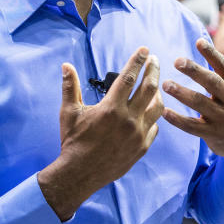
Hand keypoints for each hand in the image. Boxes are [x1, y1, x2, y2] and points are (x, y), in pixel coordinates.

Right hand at [38, 47, 162, 219]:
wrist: (80, 173)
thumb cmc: (73, 141)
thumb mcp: (68, 112)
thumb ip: (70, 87)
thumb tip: (66, 66)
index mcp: (111, 108)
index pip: (129, 77)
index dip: (137, 61)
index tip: (144, 50)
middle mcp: (128, 120)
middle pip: (149, 88)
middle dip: (153, 70)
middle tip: (154, 60)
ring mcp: (138, 134)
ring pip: (158, 107)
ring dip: (158, 92)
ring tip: (155, 84)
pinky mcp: (142, 147)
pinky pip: (154, 127)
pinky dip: (154, 116)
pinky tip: (151, 111)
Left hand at [162, 38, 223, 173]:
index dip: (213, 53)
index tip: (199, 41)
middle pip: (213, 83)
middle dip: (195, 71)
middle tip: (177, 61)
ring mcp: (223, 119)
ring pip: (201, 104)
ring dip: (182, 93)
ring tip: (166, 85)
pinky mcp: (214, 135)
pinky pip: (193, 127)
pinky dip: (178, 120)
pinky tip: (165, 112)